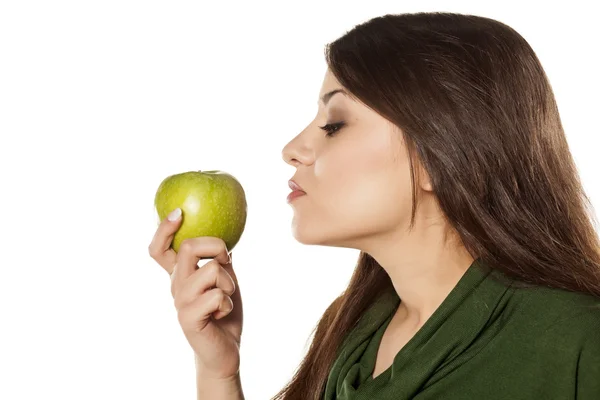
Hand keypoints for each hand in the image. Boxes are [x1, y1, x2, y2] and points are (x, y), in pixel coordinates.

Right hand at [148, 208, 243, 379]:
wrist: (225, 351)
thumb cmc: (224, 313)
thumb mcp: (224, 280)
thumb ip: (218, 260)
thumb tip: (222, 237)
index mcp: (180, 275)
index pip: (160, 249)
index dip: (164, 229)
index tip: (179, 212)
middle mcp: (175, 286)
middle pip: (189, 247)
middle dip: (216, 247)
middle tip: (227, 262)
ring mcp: (180, 302)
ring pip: (211, 270)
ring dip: (229, 283)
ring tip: (224, 299)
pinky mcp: (188, 318)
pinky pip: (217, 296)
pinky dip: (228, 303)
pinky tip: (221, 316)